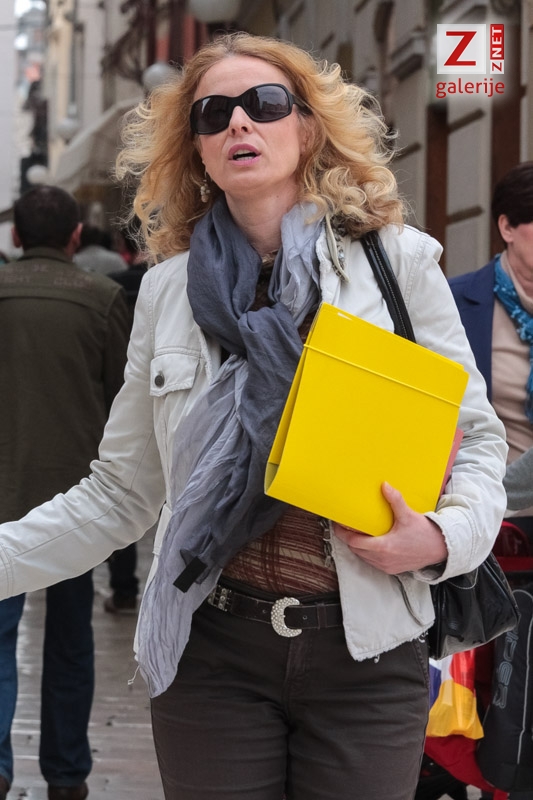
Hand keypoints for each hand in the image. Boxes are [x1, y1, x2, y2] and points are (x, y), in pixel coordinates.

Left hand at [333, 482, 447, 573]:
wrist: (441, 549)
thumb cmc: (424, 534)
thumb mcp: (408, 515)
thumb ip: (395, 500)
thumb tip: (385, 486)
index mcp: (383, 547)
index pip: (354, 542)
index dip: (342, 533)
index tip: (338, 524)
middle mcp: (382, 559)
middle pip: (355, 550)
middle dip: (349, 538)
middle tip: (346, 526)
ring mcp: (386, 566)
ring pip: (363, 557)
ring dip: (358, 546)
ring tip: (357, 532)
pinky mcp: (391, 569)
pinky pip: (372, 562)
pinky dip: (367, 553)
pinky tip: (370, 542)